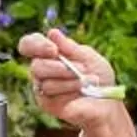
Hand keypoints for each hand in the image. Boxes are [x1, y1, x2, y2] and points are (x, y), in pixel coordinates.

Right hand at [18, 28, 133, 136]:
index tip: (54, 49)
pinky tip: (82, 90)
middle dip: (59, 67)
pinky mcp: (46, 104)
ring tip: (89, 80)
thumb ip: (69, 47)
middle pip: (36, 66)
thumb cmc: (98, 76)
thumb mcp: (88, 56)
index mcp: (48, 53)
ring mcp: (42, 87)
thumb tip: (52, 33)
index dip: (36, 45)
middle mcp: (41, 70)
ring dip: (71, 79)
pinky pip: (51, 95)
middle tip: (81, 68)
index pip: (28, 44)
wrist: (108, 101)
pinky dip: (70, 90)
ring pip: (46, 82)